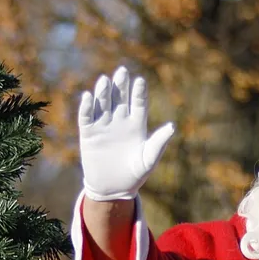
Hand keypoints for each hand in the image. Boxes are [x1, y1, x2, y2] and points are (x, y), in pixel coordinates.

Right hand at [78, 66, 174, 201]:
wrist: (113, 188)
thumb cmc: (135, 175)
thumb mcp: (149, 159)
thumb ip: (158, 142)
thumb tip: (172, 126)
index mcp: (137, 124)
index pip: (138, 102)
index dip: (139, 92)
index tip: (140, 81)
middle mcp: (120, 120)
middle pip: (120, 97)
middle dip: (121, 85)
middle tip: (122, 71)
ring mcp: (104, 125)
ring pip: (103, 103)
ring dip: (103, 92)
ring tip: (105, 81)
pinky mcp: (88, 133)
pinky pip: (86, 117)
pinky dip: (86, 107)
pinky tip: (88, 97)